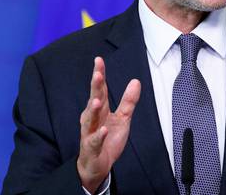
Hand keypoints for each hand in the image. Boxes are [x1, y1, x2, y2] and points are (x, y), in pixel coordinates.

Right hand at [77, 57, 140, 192]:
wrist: (97, 164)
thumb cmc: (108, 139)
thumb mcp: (123, 118)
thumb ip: (128, 101)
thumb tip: (136, 81)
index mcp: (100, 110)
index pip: (100, 90)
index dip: (99, 75)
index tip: (98, 60)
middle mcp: (92, 119)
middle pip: (94, 100)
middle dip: (95, 88)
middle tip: (97, 74)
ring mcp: (90, 133)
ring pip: (90, 120)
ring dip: (93, 110)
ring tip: (96, 100)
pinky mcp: (91, 148)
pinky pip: (94, 141)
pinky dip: (99, 136)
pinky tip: (104, 130)